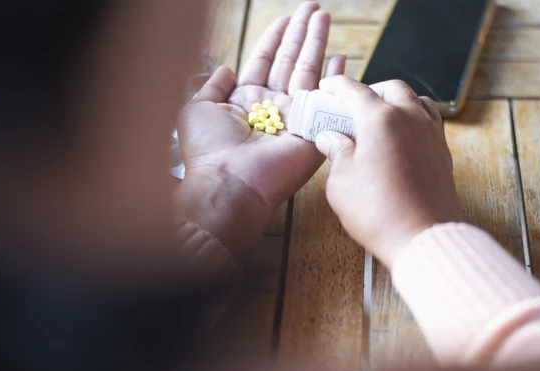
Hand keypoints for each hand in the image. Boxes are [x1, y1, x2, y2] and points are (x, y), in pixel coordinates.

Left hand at [175, 2, 344, 256]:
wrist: (229, 183)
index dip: (274, 38)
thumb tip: (224, 68)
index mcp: (246, 101)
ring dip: (317, 43)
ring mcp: (294, 117)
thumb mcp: (197, 109)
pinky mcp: (312, 130)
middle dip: (302, 33)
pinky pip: (324, 97)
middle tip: (314, 7)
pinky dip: (333, 77)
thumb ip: (211, 85)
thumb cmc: (208, 151)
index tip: (286, 18)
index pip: (263, 61)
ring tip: (325, 17)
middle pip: (289, 61)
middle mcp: (272, 107)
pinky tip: (341, 57)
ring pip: (307, 72)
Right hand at [314, 77, 461, 266]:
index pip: (355, 91)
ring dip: (396, 101)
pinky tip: (401, 135)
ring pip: (415, 100)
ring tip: (379, 117)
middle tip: (352, 107)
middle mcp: (410, 117)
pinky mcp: (442, 151)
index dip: (337, 86)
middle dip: (370, 91)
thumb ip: (336, 152)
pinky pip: (428, 120)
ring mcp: (431, 133)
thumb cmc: (379, 212)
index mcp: (380, 119)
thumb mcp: (342, 182)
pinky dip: (413, 117)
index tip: (327, 88)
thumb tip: (330, 139)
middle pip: (390, 89)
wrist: (422, 237)